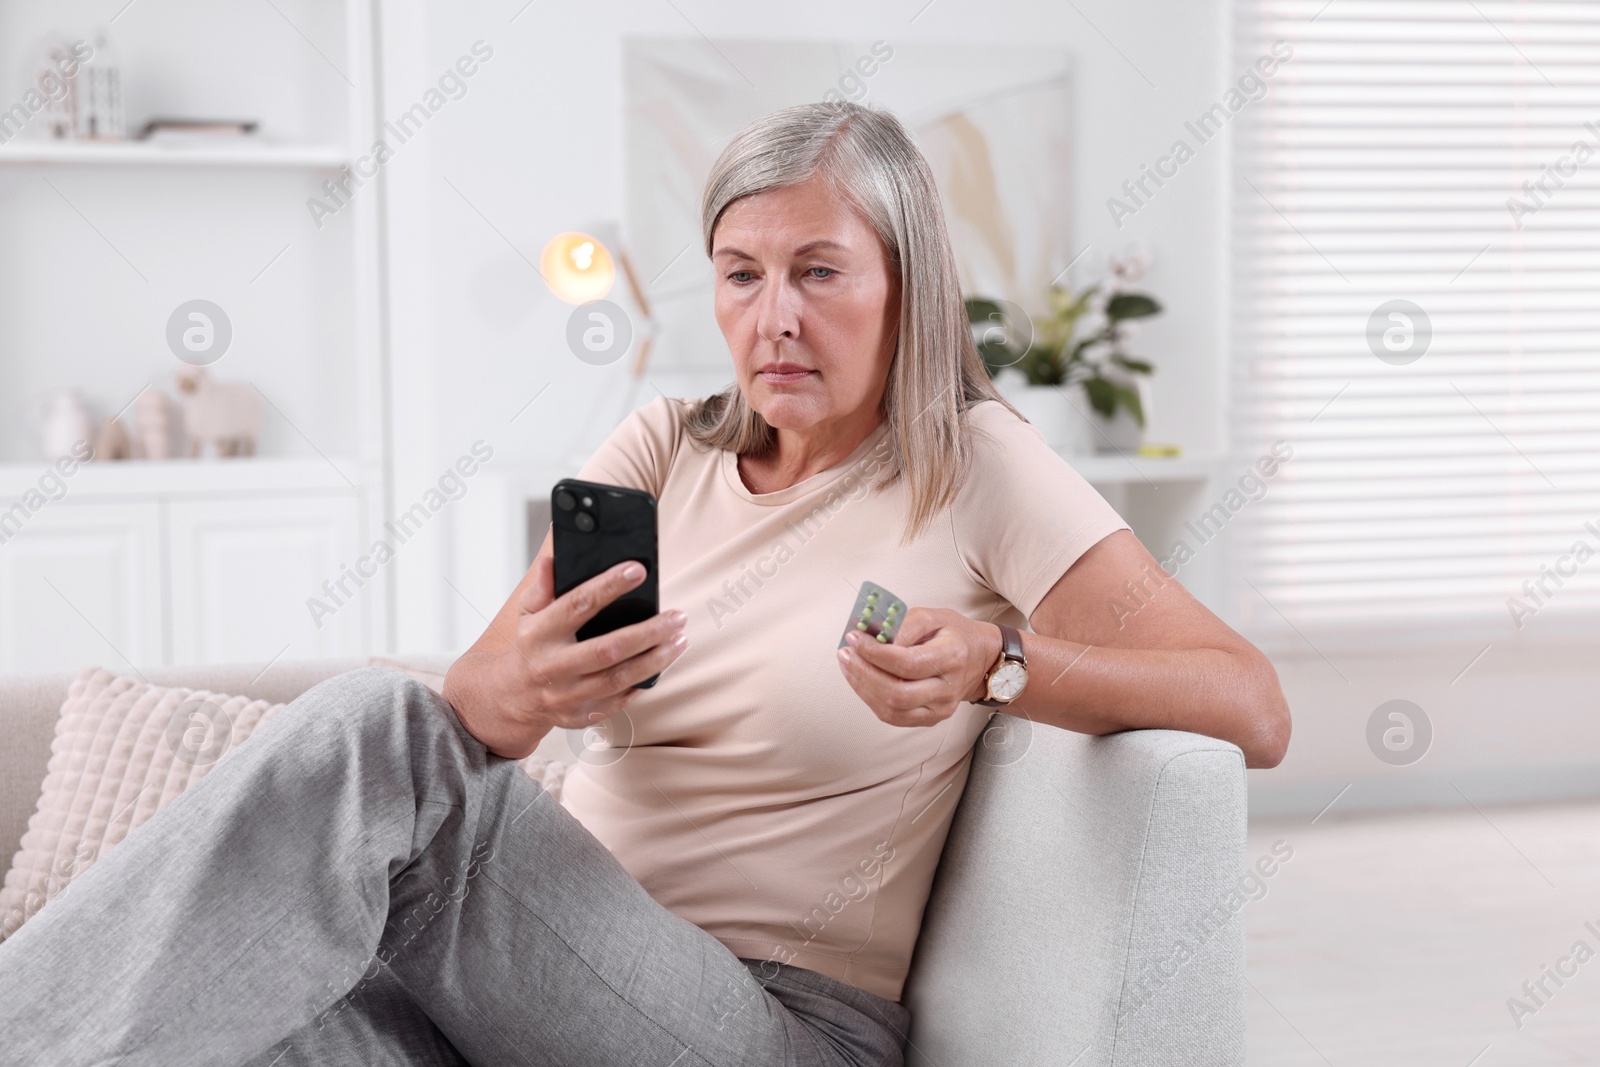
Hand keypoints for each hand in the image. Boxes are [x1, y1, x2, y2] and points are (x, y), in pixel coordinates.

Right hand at [449, 555, 688, 758]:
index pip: (577, 605)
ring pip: (620, 678)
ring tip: (680, 639)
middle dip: (648, 632)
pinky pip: (620, 699)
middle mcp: (554, 667)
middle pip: (608, 649)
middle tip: (677, 616)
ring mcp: (568, 695)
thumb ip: (543, 586)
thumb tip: (553, 558)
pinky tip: (663, 663)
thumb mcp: (527, 613)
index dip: (609, 586)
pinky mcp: (582, 715)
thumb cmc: (529, 646)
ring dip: (656, 658)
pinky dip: (644, 681)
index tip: (638, 570)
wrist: (510, 698)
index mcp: (539, 635)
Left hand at [835, 607, 1001, 727]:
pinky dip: (871, 699)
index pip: (908, 663)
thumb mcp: (933, 616)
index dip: (875, 653)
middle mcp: (948, 688)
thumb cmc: (954, 634)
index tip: (854, 638)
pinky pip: (894, 717)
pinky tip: (860, 681)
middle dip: (863, 673)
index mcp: (953, 656)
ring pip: (892, 709)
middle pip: (898, 692)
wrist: (980, 659)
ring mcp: (941, 708)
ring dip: (862, 688)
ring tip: (847, 665)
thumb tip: (872, 637)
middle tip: (845, 653)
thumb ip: (903, 624)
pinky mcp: (931, 718)